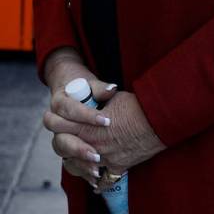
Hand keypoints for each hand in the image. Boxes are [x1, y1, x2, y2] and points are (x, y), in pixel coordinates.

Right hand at [43, 49, 117, 186]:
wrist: (72, 91)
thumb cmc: (85, 87)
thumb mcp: (92, 83)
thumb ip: (100, 87)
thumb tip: (111, 89)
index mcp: (60, 102)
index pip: (70, 110)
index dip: (87, 116)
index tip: (107, 121)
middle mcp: (55, 121)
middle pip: (60, 137)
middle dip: (79, 146)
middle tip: (98, 153)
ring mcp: (58, 135)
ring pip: (62, 151)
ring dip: (79, 160)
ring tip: (97, 166)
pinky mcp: (65, 147)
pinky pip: (68, 161)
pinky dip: (80, 169)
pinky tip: (95, 176)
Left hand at [48, 91, 164, 180]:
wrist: (159, 121)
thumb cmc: (138, 106)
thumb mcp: (115, 97)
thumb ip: (99, 100)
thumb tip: (94, 99)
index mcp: (88, 126)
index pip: (61, 125)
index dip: (54, 120)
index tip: (53, 118)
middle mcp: (92, 145)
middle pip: (65, 147)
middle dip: (63, 140)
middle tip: (63, 135)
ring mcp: (104, 159)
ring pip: (78, 166)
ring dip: (76, 160)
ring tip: (76, 154)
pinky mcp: (117, 167)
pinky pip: (102, 181)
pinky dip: (98, 181)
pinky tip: (95, 179)